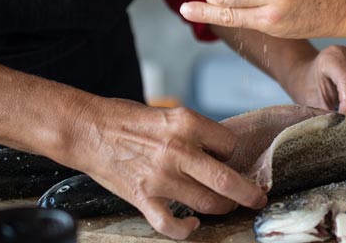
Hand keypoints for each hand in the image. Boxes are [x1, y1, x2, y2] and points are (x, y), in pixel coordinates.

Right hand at [68, 98, 265, 239]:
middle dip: (249, 193)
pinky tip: (193, 225)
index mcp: (186, 123)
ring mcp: (160, 177)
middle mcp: (177, 150)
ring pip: (207, 203)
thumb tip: (220, 154)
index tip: (228, 160)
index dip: (232, 154)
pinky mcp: (143, 198)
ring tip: (226, 207)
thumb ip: (194, 133)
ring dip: (222, 208)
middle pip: (227, 180)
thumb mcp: (168, 115)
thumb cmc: (126, 119)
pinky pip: (171, 225)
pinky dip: (186, 230)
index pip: (229, 145)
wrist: (87, 129)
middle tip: (258, 197)